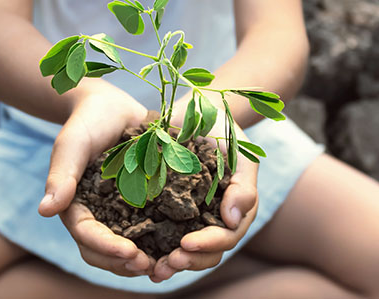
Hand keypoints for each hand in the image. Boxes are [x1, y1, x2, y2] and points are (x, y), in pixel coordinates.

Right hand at [38, 83, 153, 276]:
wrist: (113, 108)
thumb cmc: (87, 121)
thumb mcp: (73, 144)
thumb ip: (61, 175)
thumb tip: (45, 210)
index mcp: (75, 206)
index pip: (86, 235)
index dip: (106, 247)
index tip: (128, 252)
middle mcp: (97, 216)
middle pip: (105, 252)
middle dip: (125, 263)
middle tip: (150, 266)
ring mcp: (121, 214)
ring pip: (129, 249)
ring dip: (145, 260)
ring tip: (167, 263)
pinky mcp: (144, 206)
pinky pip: (151, 231)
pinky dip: (162, 242)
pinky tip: (182, 244)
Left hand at [150, 134, 259, 281]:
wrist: (196, 110)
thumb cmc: (224, 131)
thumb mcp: (241, 154)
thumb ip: (243, 186)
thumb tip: (232, 220)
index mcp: (233, 211)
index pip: (225, 237)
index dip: (208, 244)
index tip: (187, 243)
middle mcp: (212, 220)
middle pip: (205, 253)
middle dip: (188, 260)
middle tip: (168, 262)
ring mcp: (189, 218)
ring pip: (184, 251)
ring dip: (170, 264)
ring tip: (153, 269)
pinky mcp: (165, 210)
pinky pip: (160, 235)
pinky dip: (151, 249)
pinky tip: (136, 256)